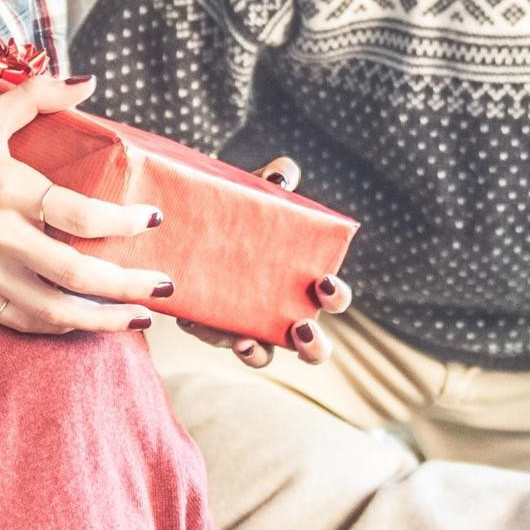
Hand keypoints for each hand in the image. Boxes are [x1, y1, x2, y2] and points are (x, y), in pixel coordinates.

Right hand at [0, 77, 169, 334]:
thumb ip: (38, 95)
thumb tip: (87, 81)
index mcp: (8, 188)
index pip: (81, 215)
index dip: (124, 223)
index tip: (152, 220)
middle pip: (78, 273)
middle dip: (129, 285)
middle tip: (164, 286)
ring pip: (54, 309)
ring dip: (104, 319)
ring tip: (139, 319)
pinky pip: (22, 319)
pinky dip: (59, 325)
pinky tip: (86, 322)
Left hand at [178, 157, 351, 365]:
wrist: (195, 218)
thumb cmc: (242, 210)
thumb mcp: (258, 191)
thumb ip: (275, 179)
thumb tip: (281, 174)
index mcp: (306, 281)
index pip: (334, 298)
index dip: (336, 297)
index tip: (323, 283)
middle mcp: (285, 312)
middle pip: (313, 347)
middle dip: (313, 345)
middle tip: (301, 328)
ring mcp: (251, 325)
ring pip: (264, 355)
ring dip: (258, 353)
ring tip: (245, 341)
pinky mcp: (214, 327)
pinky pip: (213, 340)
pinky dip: (206, 333)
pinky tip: (193, 318)